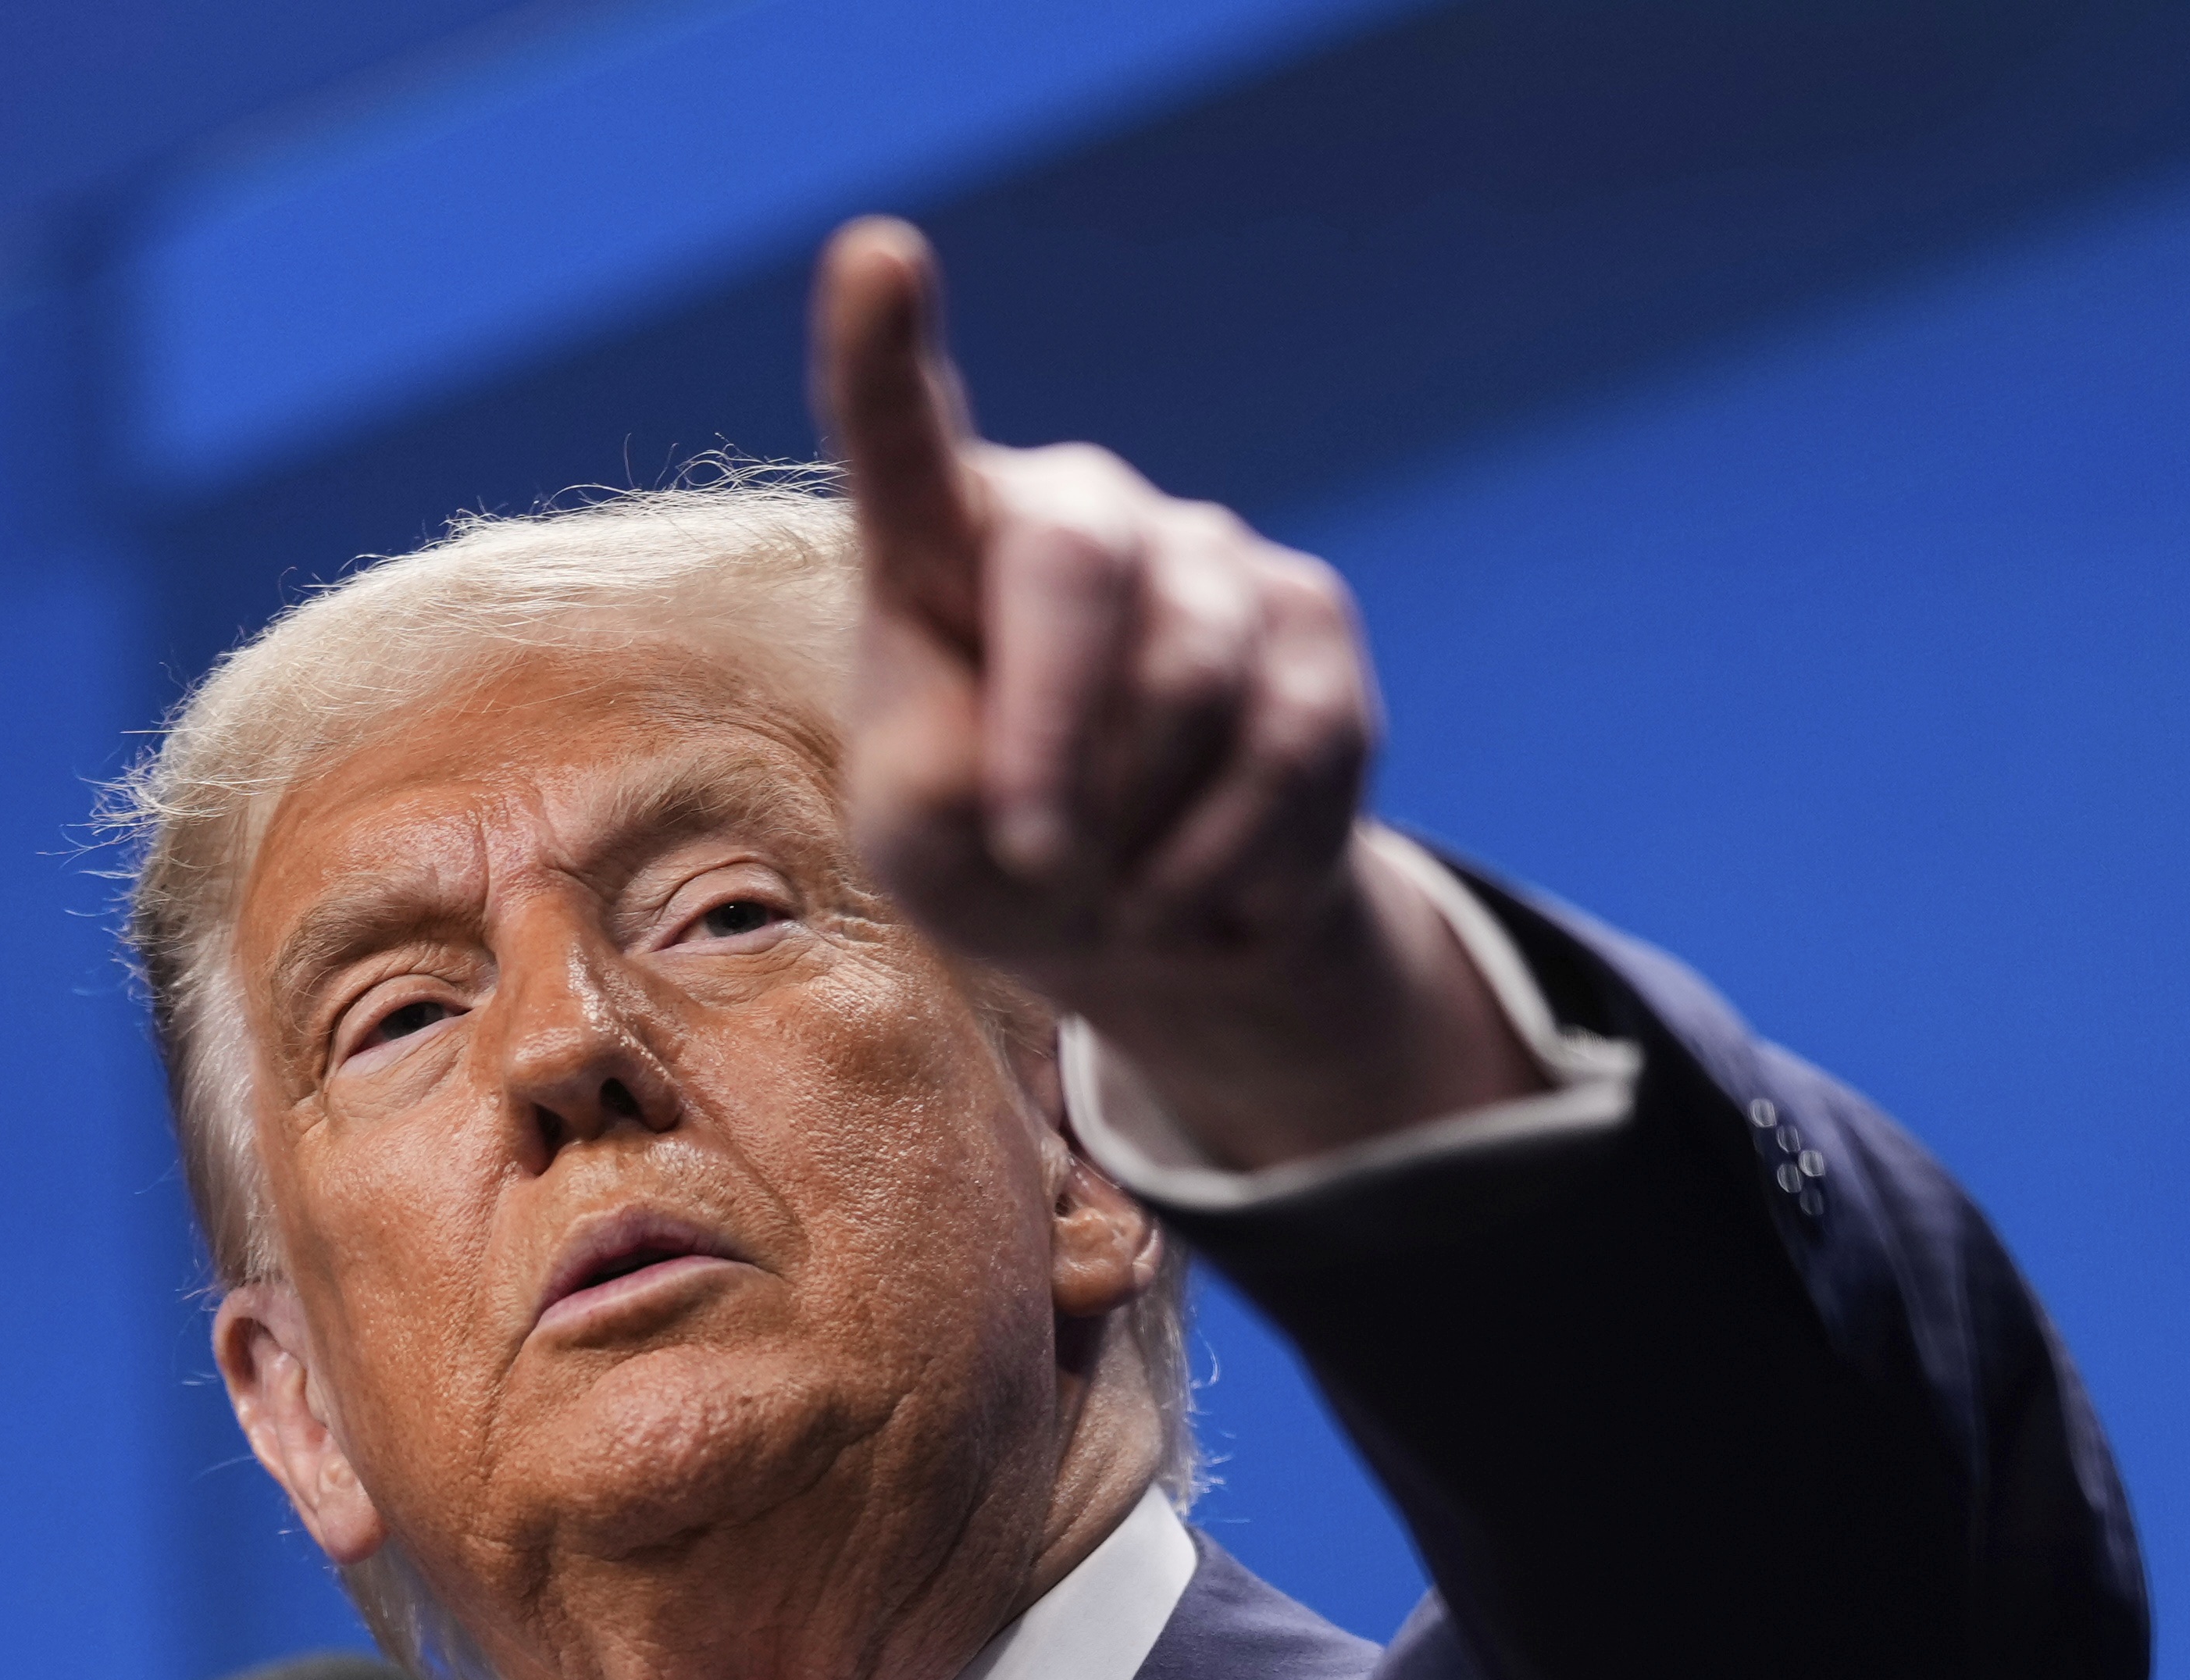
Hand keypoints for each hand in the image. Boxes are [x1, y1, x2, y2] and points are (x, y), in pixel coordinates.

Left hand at [812, 217, 1536, 1170]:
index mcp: (943, 544)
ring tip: (1120, 886)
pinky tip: (1204, 885)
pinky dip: (1234, 857)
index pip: (906, 440)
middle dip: (1057, 733)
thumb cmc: (994, 855)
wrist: (1152, 911)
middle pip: (1077, 565)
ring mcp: (1206, 553)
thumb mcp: (920, 846)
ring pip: (1193, 680)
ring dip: (1146, 828)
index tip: (877, 257)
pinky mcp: (1313, 621)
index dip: (884, 355)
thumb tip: (1048, 780)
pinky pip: (1290, 748)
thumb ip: (935, 788)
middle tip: (1037, 857)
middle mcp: (1076, 513)